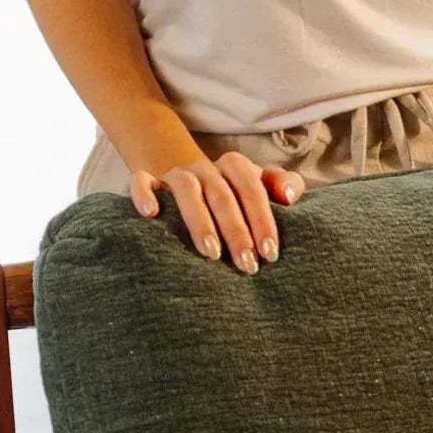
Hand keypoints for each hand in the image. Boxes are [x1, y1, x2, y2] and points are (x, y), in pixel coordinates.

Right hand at [128, 150, 305, 273]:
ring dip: (200, 221)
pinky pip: (141, 181)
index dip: (262, 220)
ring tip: (211, 253)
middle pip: (222, 195)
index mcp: (235, 167)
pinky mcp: (149, 180)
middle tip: (247, 265)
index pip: (252, 189)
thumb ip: (282, 184)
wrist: (184, 171)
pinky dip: (143, 194)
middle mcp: (205, 168)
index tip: (270, 253)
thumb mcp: (259, 185)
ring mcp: (176, 174)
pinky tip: (149, 214)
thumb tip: (290, 195)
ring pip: (187, 191)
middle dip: (236, 231)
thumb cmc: (232, 191)